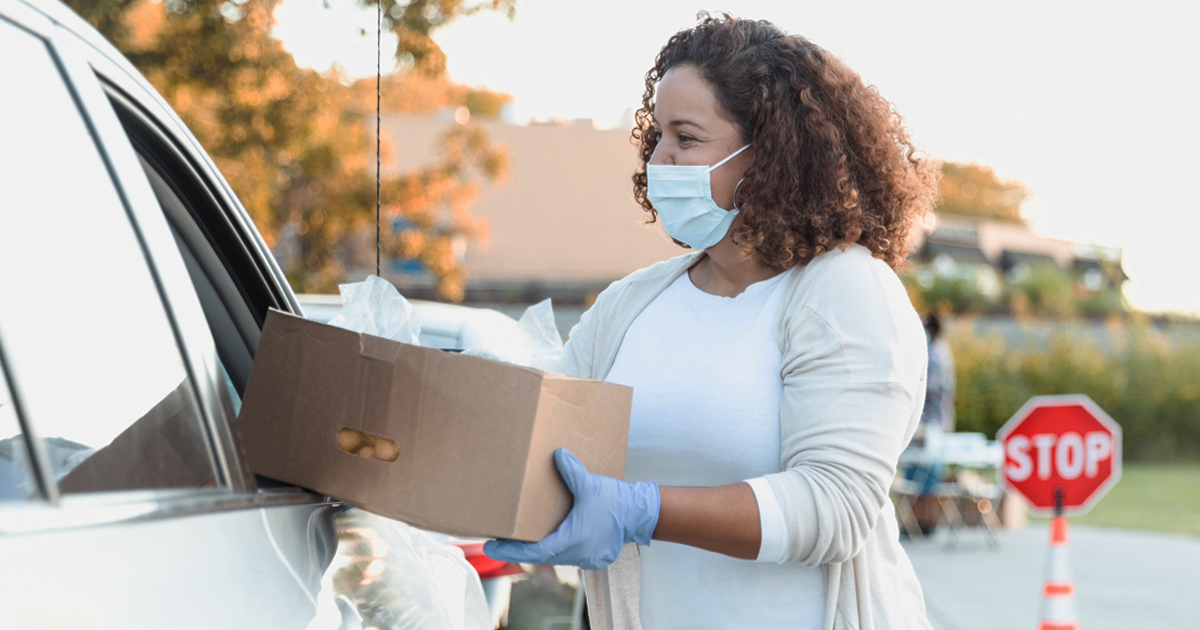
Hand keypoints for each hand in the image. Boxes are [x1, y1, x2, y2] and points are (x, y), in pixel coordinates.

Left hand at [483, 448, 659, 569]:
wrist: (640, 515)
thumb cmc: (615, 501)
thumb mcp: (590, 484)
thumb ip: (571, 471)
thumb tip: (557, 454)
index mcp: (571, 540)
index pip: (534, 552)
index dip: (511, 550)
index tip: (491, 547)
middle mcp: (576, 554)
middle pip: (542, 556)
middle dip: (521, 549)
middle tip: (500, 540)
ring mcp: (586, 559)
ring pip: (556, 557)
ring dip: (542, 548)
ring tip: (523, 537)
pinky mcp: (594, 557)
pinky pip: (570, 556)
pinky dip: (559, 548)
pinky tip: (553, 536)